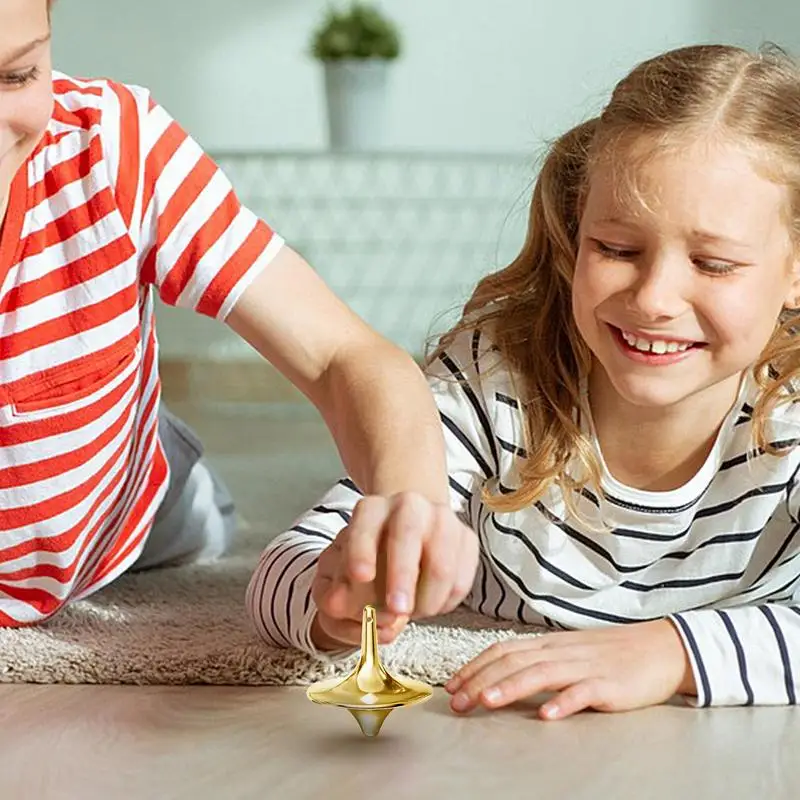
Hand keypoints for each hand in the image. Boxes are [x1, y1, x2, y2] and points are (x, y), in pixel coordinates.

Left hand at [310, 492, 478, 649]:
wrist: (411, 526)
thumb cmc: (374, 552)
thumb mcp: (345, 563)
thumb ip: (336, 587)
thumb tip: (335, 607)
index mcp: (372, 509)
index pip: (365, 527)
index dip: (361, 550)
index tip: (360, 576)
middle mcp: (408, 506)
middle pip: (408, 535)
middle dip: (402, 576)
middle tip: (396, 610)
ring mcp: (442, 519)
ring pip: (441, 563)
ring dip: (427, 599)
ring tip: (412, 613)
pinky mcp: (466, 539)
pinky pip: (462, 578)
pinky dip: (446, 601)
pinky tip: (429, 605)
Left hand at [445, 620, 695, 719]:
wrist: (660, 647)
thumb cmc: (610, 653)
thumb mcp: (568, 652)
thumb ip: (537, 661)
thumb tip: (500, 673)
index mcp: (548, 644)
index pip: (503, 650)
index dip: (475, 666)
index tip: (452, 685)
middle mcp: (561, 651)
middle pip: (514, 662)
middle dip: (481, 681)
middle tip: (457, 702)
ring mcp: (585, 666)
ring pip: (541, 673)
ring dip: (511, 687)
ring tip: (487, 702)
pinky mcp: (609, 684)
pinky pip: (583, 693)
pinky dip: (564, 702)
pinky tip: (547, 714)